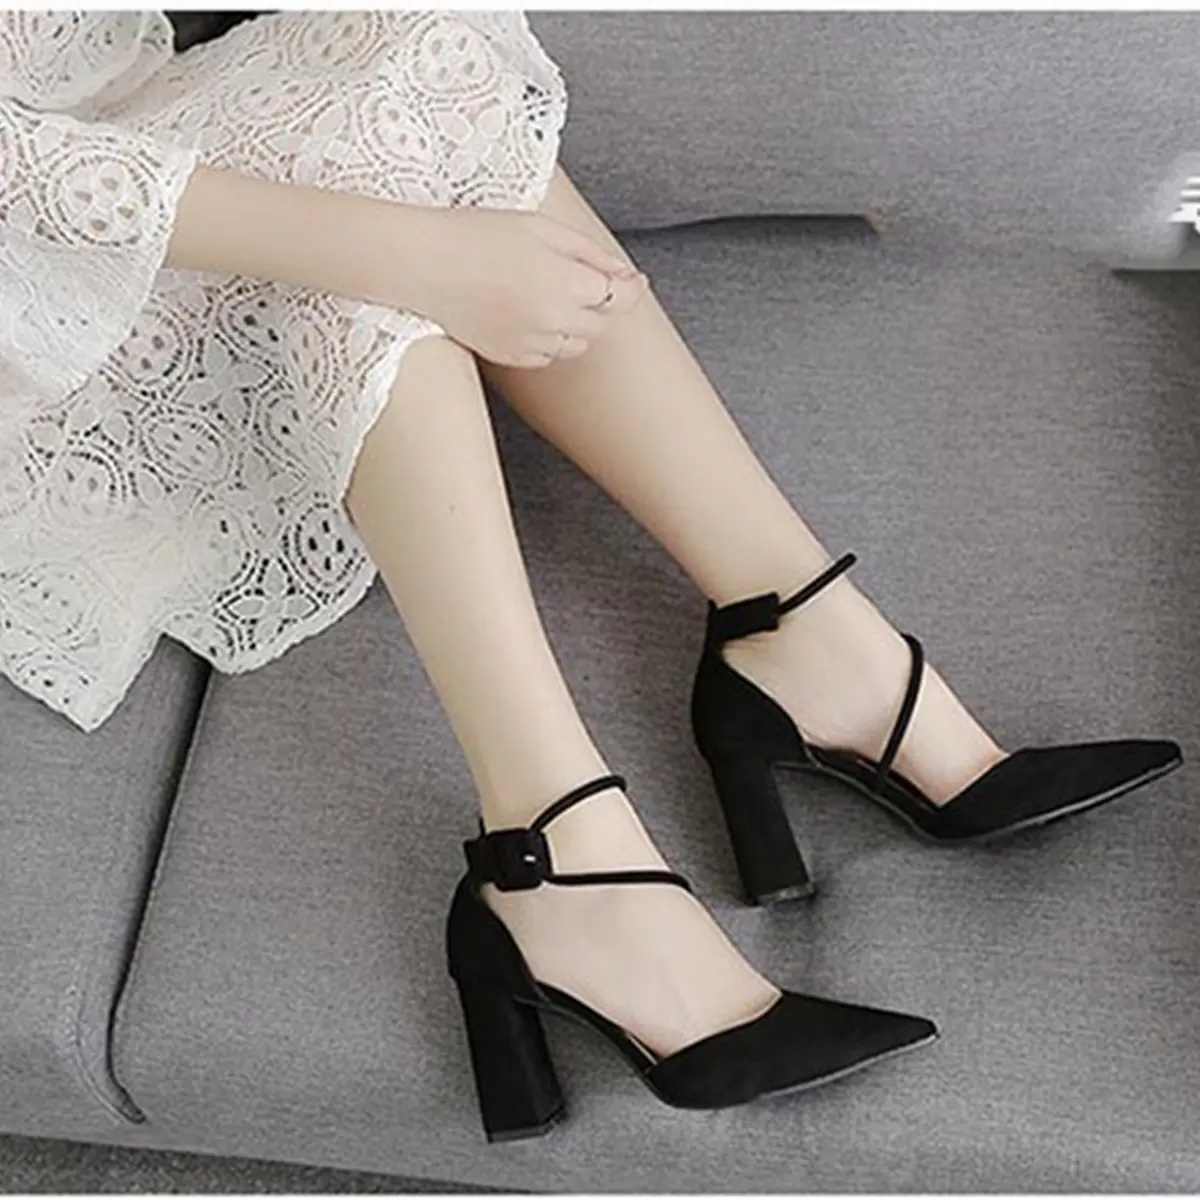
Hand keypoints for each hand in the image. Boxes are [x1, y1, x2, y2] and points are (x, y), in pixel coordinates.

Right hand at [402, 206, 649, 367]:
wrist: (423, 263)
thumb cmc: (478, 233)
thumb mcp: (542, 228)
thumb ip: (589, 253)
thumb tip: (625, 275)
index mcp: (566, 284)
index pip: (620, 297)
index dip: (632, 287)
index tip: (632, 279)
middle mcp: (553, 322)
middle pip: (602, 325)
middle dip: (604, 305)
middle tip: (588, 280)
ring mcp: (530, 343)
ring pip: (576, 345)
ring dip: (577, 324)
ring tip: (551, 293)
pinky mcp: (509, 356)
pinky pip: (546, 355)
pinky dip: (548, 339)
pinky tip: (528, 312)